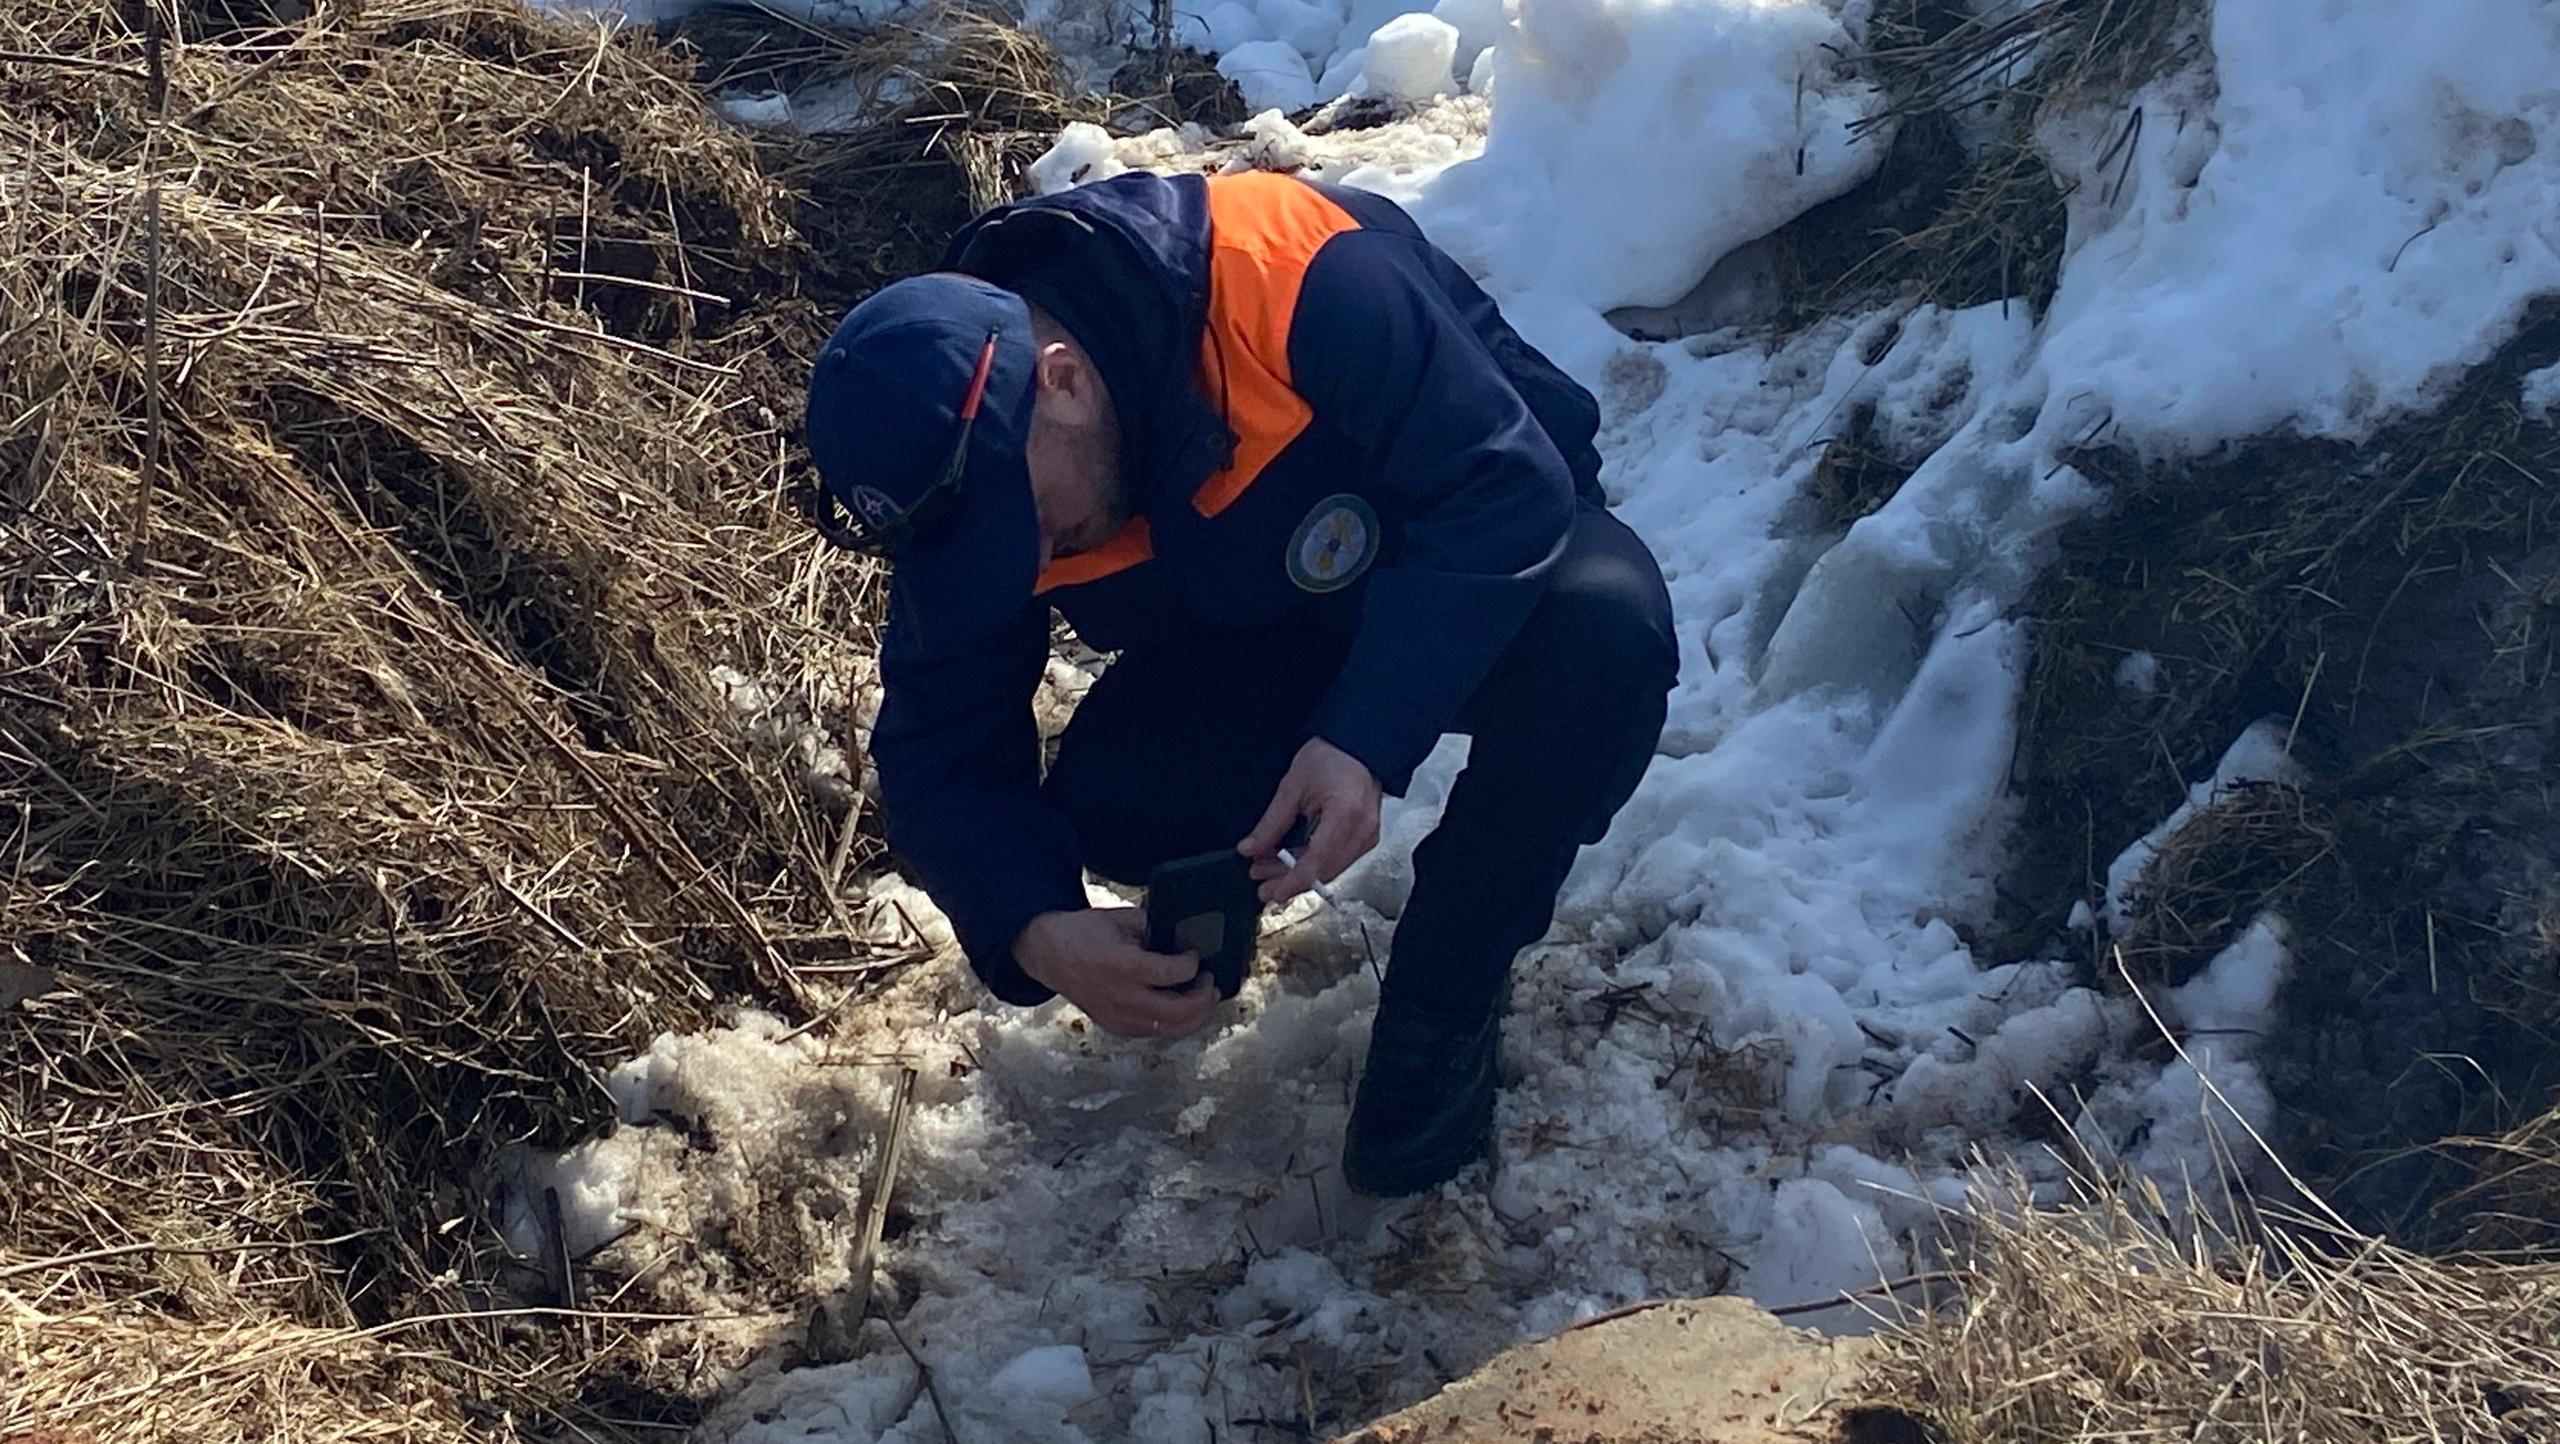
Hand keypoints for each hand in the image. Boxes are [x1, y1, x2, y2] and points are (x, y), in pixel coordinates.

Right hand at [1013, 907, 1217, 1039]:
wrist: (1049, 954)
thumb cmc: (1084, 933)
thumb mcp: (1120, 919)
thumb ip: (1153, 927)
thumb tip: (1183, 937)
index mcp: (1124, 966)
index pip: (1174, 973)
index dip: (1192, 964)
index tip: (1195, 955)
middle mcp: (1123, 997)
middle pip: (1179, 1011)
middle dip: (1204, 998)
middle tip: (1211, 983)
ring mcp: (1119, 1017)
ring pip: (1171, 1029)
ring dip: (1196, 1017)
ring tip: (1205, 1000)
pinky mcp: (1116, 1027)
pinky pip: (1155, 1032)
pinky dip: (1175, 1023)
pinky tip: (1182, 1009)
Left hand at [1238, 738, 1381, 904]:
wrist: (1359, 745)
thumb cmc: (1332, 756)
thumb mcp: (1293, 786)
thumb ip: (1271, 823)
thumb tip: (1250, 848)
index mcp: (1345, 815)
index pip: (1315, 863)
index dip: (1290, 883)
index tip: (1270, 893)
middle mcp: (1362, 831)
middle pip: (1323, 871)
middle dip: (1289, 879)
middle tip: (1261, 881)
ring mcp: (1367, 836)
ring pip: (1329, 869)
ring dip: (1299, 872)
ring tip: (1269, 868)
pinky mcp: (1366, 837)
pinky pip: (1337, 859)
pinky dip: (1312, 862)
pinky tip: (1290, 859)